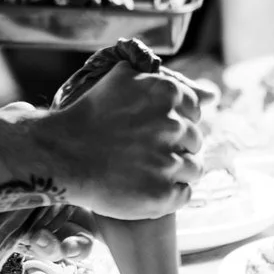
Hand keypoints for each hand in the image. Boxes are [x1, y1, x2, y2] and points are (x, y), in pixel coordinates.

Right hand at [35, 39, 202, 218]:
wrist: (60, 154)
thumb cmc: (89, 116)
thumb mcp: (122, 80)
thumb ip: (162, 79)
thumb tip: (213, 94)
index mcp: (168, 94)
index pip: (194, 112)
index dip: (176, 121)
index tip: (154, 130)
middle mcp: (173, 125)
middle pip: (195, 140)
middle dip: (175, 145)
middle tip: (146, 152)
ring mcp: (169, 161)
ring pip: (193, 168)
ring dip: (175, 171)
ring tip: (146, 171)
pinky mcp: (163, 194)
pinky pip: (184, 194)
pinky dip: (169, 194)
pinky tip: (146, 187)